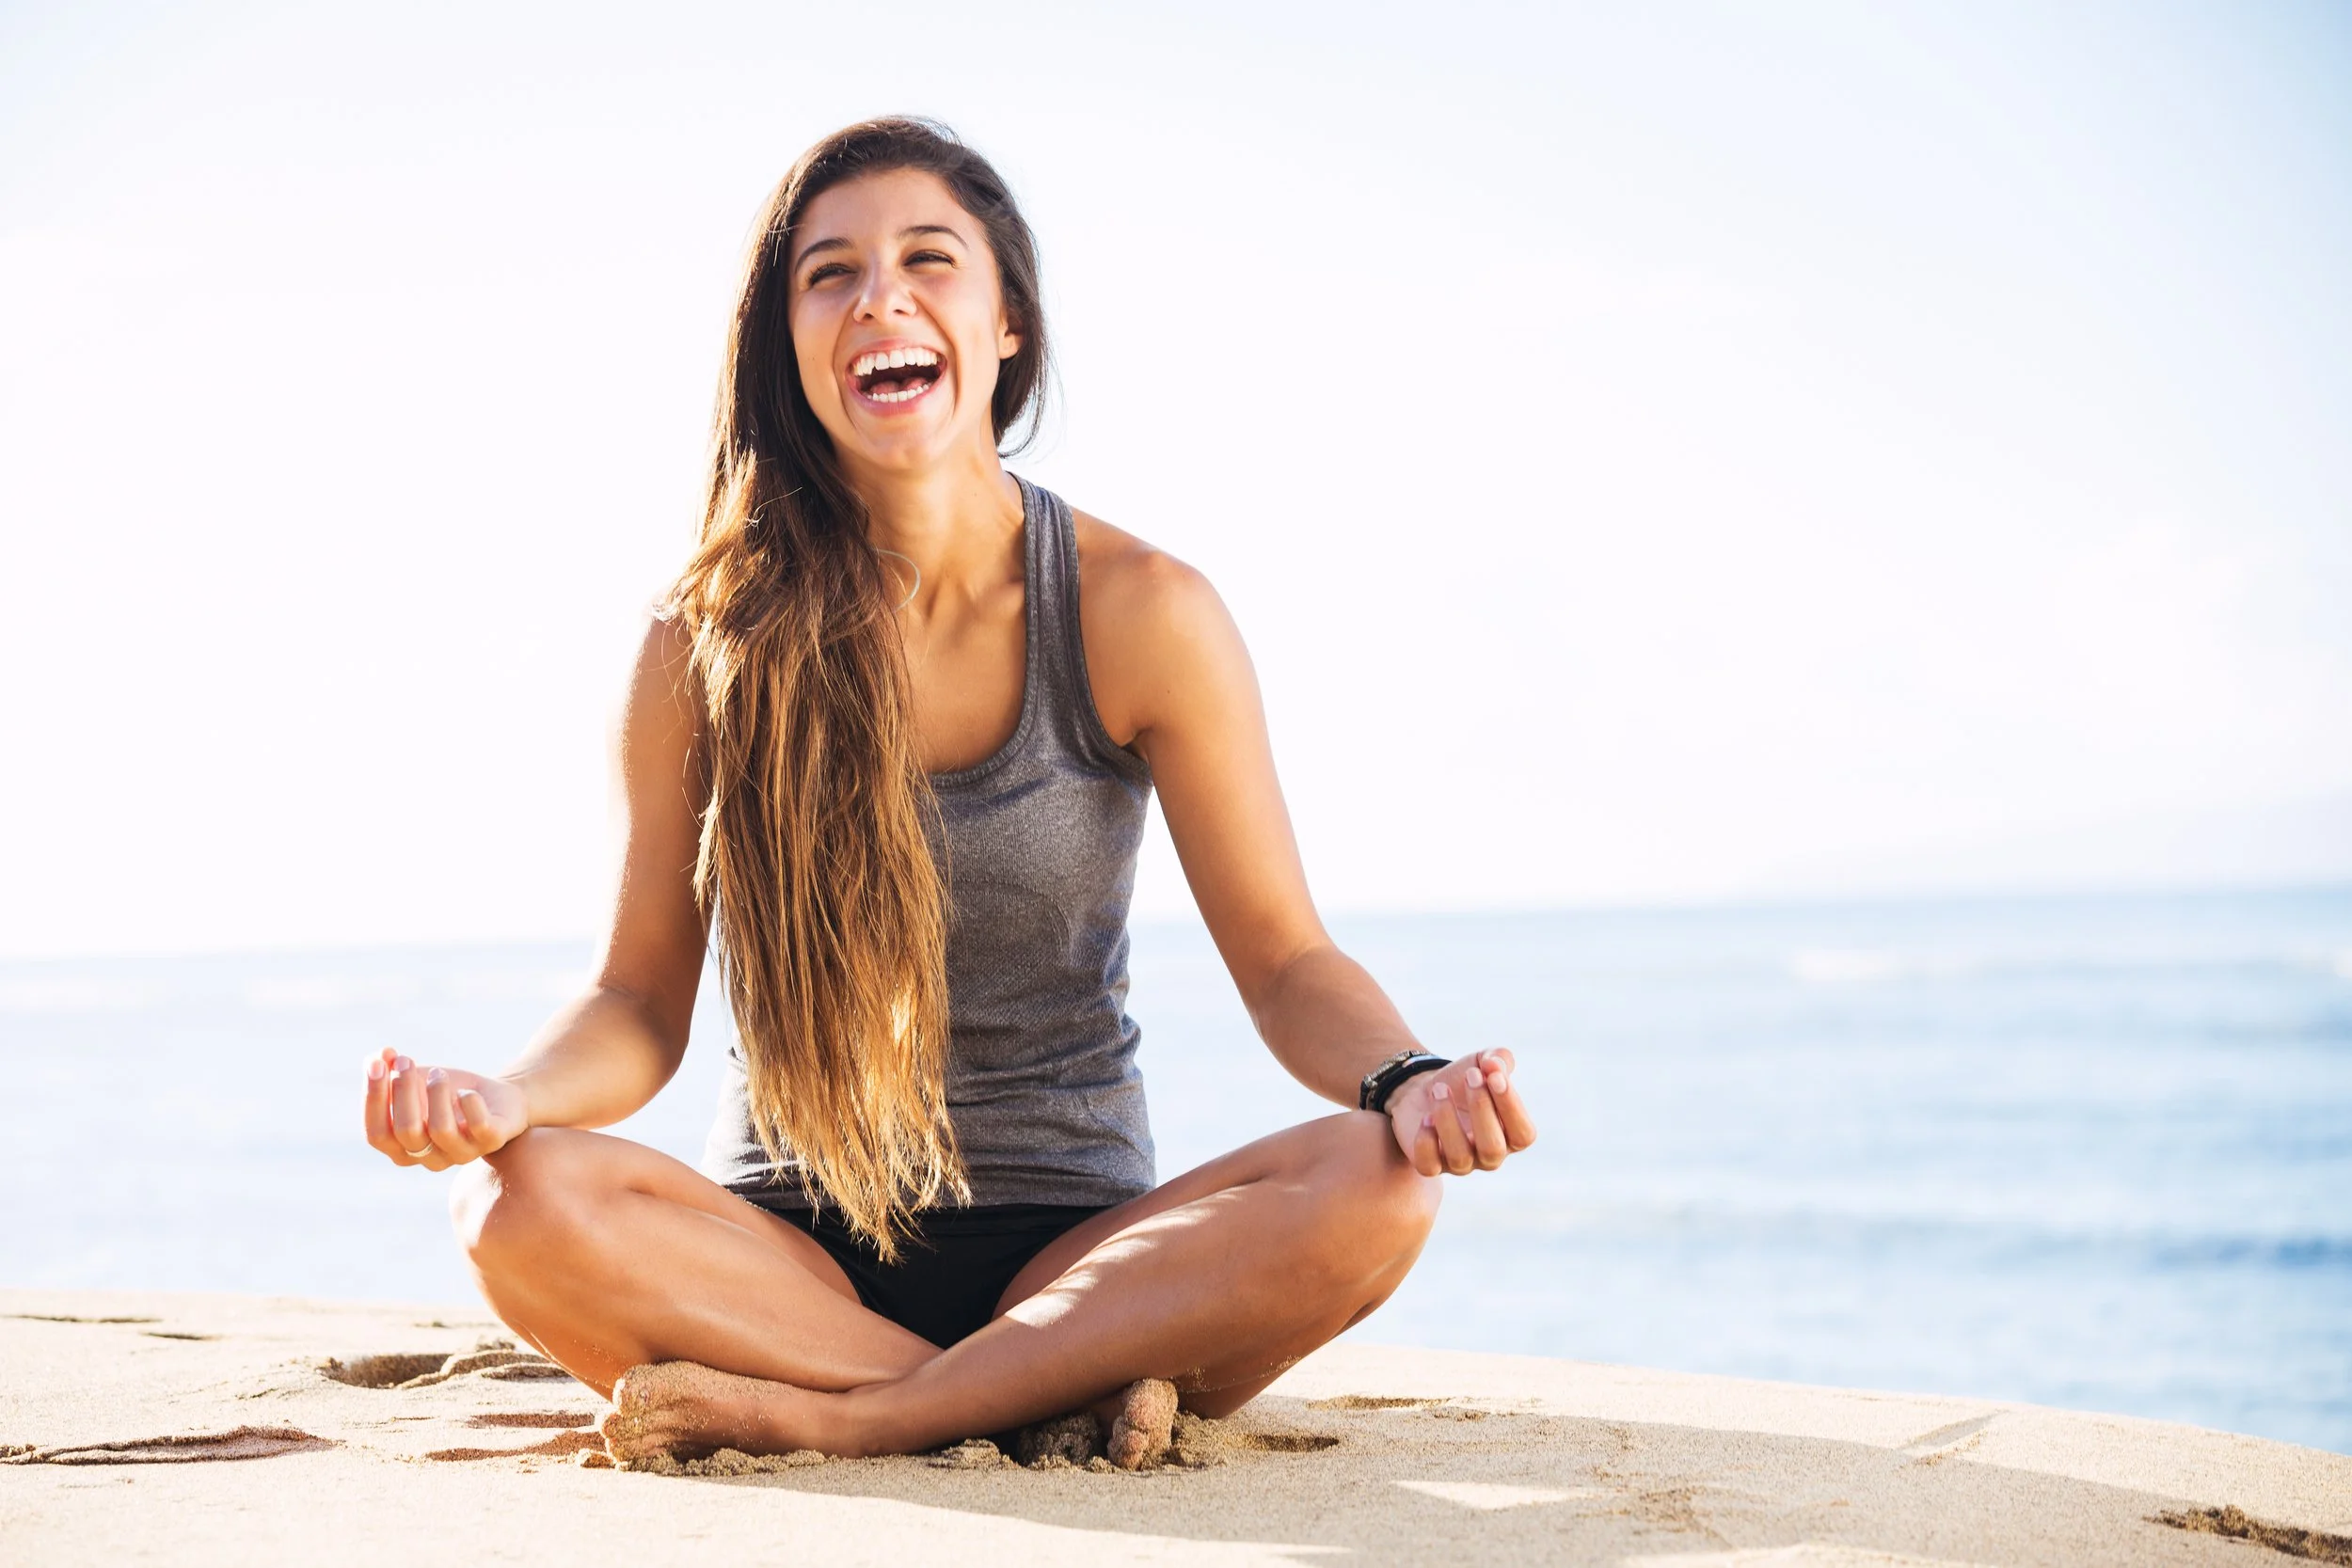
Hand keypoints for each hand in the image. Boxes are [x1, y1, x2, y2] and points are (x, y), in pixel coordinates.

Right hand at [362, 1047, 528, 1170]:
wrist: (497, 1098)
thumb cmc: (446, 1092)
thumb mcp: (414, 1080)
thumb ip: (390, 1069)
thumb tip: (380, 1056)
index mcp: (402, 1149)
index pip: (377, 1135)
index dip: (373, 1099)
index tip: (376, 1064)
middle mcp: (428, 1159)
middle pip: (406, 1130)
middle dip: (403, 1089)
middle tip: (406, 1060)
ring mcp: (461, 1153)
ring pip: (440, 1129)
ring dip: (436, 1092)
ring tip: (438, 1073)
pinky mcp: (490, 1141)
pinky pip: (478, 1124)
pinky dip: (469, 1101)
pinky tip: (466, 1091)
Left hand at [1387, 1049, 1535, 1176]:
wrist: (1423, 1090)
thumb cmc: (1462, 1081)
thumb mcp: (1482, 1062)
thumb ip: (1498, 1059)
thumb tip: (1495, 1066)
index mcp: (1510, 1135)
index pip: (1523, 1134)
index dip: (1511, 1106)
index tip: (1494, 1075)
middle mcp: (1489, 1156)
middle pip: (1493, 1149)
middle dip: (1481, 1108)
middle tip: (1470, 1075)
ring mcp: (1460, 1164)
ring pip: (1460, 1157)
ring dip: (1448, 1118)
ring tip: (1439, 1089)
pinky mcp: (1430, 1165)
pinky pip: (1429, 1166)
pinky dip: (1426, 1141)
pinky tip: (1425, 1118)